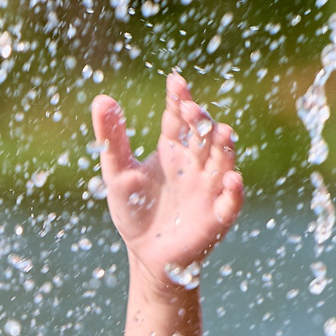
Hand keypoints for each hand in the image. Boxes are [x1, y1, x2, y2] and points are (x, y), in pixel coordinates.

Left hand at [94, 72, 244, 285]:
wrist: (146, 255)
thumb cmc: (135, 210)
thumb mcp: (117, 173)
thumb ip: (112, 138)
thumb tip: (102, 98)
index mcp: (173, 148)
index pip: (178, 118)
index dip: (179, 99)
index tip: (175, 81)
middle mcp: (195, 164)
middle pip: (203, 135)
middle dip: (200, 121)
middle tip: (191, 108)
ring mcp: (209, 188)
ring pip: (222, 162)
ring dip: (224, 148)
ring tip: (223, 132)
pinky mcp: (217, 217)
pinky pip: (230, 202)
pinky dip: (234, 191)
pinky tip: (231, 179)